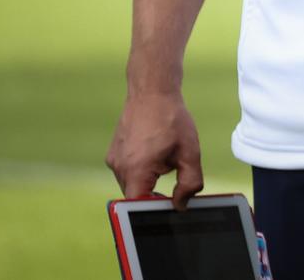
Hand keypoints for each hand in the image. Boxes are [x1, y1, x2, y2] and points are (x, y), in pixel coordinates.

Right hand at [106, 91, 203, 205]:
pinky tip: (155, 153)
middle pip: (135, 196)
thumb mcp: (190, 153)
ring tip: (164, 159)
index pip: (137, 206)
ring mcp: (113, 160)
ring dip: (148, 181)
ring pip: (131, 185)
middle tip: (173, 182)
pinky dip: (141, 170)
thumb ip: (190, 183)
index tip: (169, 206)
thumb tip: (181, 205)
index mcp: (136, 169)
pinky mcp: (113, 154)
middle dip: (154, 194)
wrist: (152, 92)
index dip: (153, 210)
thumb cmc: (172, 120)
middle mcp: (119, 167)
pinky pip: (127, 172)